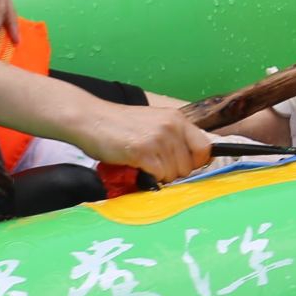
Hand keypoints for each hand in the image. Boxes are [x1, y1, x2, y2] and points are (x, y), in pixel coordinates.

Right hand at [67, 99, 211, 183]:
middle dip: (172, 171)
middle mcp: (171, 126)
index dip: (195, 162)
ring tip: (141, 162)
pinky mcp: (143, 151)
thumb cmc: (119, 125)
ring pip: (174, 174)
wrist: (90, 119)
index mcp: (177, 118)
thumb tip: (189, 163)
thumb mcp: (153, 123)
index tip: (181, 165)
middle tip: (153, 163)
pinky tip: (135, 164)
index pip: (205, 148)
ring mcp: (158, 138)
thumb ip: (173, 138)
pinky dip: (147, 176)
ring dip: (158, 175)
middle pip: (189, 166)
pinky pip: (158, 176)